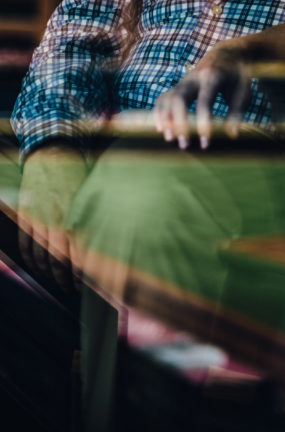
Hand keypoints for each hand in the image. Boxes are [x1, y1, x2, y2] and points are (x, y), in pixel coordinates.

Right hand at [18, 143, 87, 289]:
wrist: (51, 154)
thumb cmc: (76, 174)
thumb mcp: (89, 193)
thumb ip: (92, 217)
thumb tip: (101, 240)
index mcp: (75, 215)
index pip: (81, 252)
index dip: (85, 270)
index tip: (92, 280)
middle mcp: (57, 220)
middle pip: (61, 260)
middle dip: (67, 278)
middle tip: (72, 287)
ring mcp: (39, 220)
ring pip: (42, 256)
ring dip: (49, 273)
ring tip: (57, 280)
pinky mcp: (26, 217)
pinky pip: (26, 245)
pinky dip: (31, 260)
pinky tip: (38, 266)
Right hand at [154, 56, 252, 148]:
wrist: (226, 55)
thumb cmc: (237, 76)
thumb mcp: (244, 90)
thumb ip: (237, 111)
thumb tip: (232, 134)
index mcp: (213, 76)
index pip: (205, 100)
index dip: (203, 121)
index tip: (205, 142)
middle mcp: (194, 77)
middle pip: (179, 98)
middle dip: (179, 122)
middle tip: (184, 144)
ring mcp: (183, 81)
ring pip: (167, 98)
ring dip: (165, 119)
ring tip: (169, 139)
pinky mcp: (178, 87)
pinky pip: (163, 99)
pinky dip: (158, 113)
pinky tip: (160, 129)